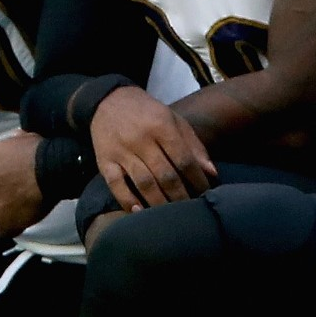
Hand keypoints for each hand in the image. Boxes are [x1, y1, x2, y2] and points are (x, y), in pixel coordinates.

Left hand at [0, 133, 46, 238]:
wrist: (50, 169)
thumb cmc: (39, 150)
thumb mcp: (23, 136)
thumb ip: (14, 142)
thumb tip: (17, 140)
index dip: (0, 174)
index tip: (13, 175)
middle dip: (0, 192)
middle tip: (19, 191)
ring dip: (2, 210)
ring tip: (20, 209)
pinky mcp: (4, 221)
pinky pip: (0, 231)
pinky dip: (8, 229)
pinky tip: (17, 226)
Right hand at [87, 86, 215, 210]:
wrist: (108, 100)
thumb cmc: (147, 113)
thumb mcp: (173, 120)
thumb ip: (193, 145)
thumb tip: (211, 172)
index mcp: (161, 126)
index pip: (184, 160)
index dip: (197, 180)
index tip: (205, 193)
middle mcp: (141, 139)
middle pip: (165, 175)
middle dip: (180, 196)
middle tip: (189, 210)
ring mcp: (121, 151)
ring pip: (143, 183)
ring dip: (159, 202)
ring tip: (169, 216)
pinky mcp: (104, 161)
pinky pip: (115, 185)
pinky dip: (127, 200)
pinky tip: (138, 212)